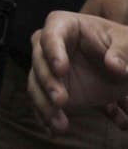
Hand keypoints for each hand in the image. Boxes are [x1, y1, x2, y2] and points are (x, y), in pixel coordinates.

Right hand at [30, 11, 127, 131]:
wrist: (122, 66)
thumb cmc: (121, 45)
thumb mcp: (127, 42)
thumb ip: (123, 51)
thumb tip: (114, 64)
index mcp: (65, 26)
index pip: (52, 34)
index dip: (53, 51)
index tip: (62, 70)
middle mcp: (51, 47)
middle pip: (39, 60)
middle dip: (47, 81)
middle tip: (61, 100)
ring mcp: (50, 69)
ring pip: (37, 84)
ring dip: (44, 104)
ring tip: (59, 123)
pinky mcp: (54, 89)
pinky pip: (44, 102)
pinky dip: (46, 116)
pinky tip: (53, 129)